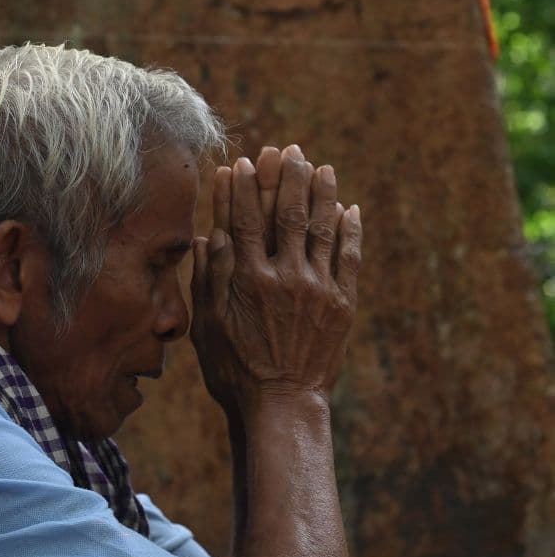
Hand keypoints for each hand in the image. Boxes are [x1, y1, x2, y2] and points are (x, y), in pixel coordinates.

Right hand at [190, 145, 360, 411]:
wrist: (283, 406)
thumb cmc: (235, 370)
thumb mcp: (209, 325)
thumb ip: (210, 278)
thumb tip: (207, 234)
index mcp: (248, 279)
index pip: (243, 220)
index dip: (243, 188)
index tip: (243, 162)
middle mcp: (285, 277)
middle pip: (286, 214)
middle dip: (287, 178)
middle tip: (289, 150)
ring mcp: (318, 289)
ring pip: (321, 229)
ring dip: (322, 195)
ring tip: (322, 168)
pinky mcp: (342, 304)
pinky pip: (350, 259)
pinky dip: (350, 232)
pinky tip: (349, 210)